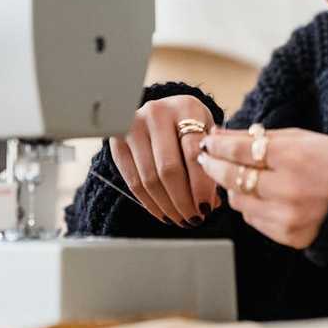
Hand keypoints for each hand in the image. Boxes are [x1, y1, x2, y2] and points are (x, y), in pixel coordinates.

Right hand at [109, 95, 221, 226]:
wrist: (162, 109)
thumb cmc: (190, 125)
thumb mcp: (206, 133)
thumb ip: (211, 163)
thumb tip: (210, 204)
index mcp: (186, 108)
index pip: (193, 152)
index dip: (200, 185)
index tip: (206, 208)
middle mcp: (157, 113)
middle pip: (169, 168)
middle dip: (183, 201)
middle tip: (193, 219)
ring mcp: (133, 125)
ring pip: (149, 178)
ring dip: (167, 206)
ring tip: (180, 220)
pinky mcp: (117, 140)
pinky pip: (132, 181)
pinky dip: (149, 203)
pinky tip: (163, 213)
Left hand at [197, 127, 327, 248]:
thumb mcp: (303, 139)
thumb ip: (262, 137)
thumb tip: (221, 136)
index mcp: (294, 157)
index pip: (239, 150)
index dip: (218, 146)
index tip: (208, 142)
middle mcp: (289, 189)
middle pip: (232, 177)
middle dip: (214, 166)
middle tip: (206, 158)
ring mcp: (288, 217)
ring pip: (239, 202)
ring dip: (233, 187)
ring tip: (239, 176)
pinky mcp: (290, 236)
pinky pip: (254, 220)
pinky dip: (251, 206)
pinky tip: (260, 195)